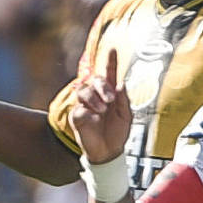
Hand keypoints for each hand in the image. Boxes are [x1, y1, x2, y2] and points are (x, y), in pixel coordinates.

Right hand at [67, 47, 130, 170]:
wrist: (109, 152)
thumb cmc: (118, 133)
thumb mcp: (126, 116)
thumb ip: (124, 100)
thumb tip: (120, 84)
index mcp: (110, 94)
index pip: (109, 74)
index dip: (110, 61)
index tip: (113, 49)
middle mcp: (96, 96)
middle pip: (94, 78)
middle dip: (102, 86)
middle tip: (111, 99)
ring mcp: (85, 105)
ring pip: (83, 90)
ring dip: (94, 98)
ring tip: (103, 110)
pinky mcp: (76, 116)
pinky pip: (79, 108)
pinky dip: (88, 112)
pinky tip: (95, 118)